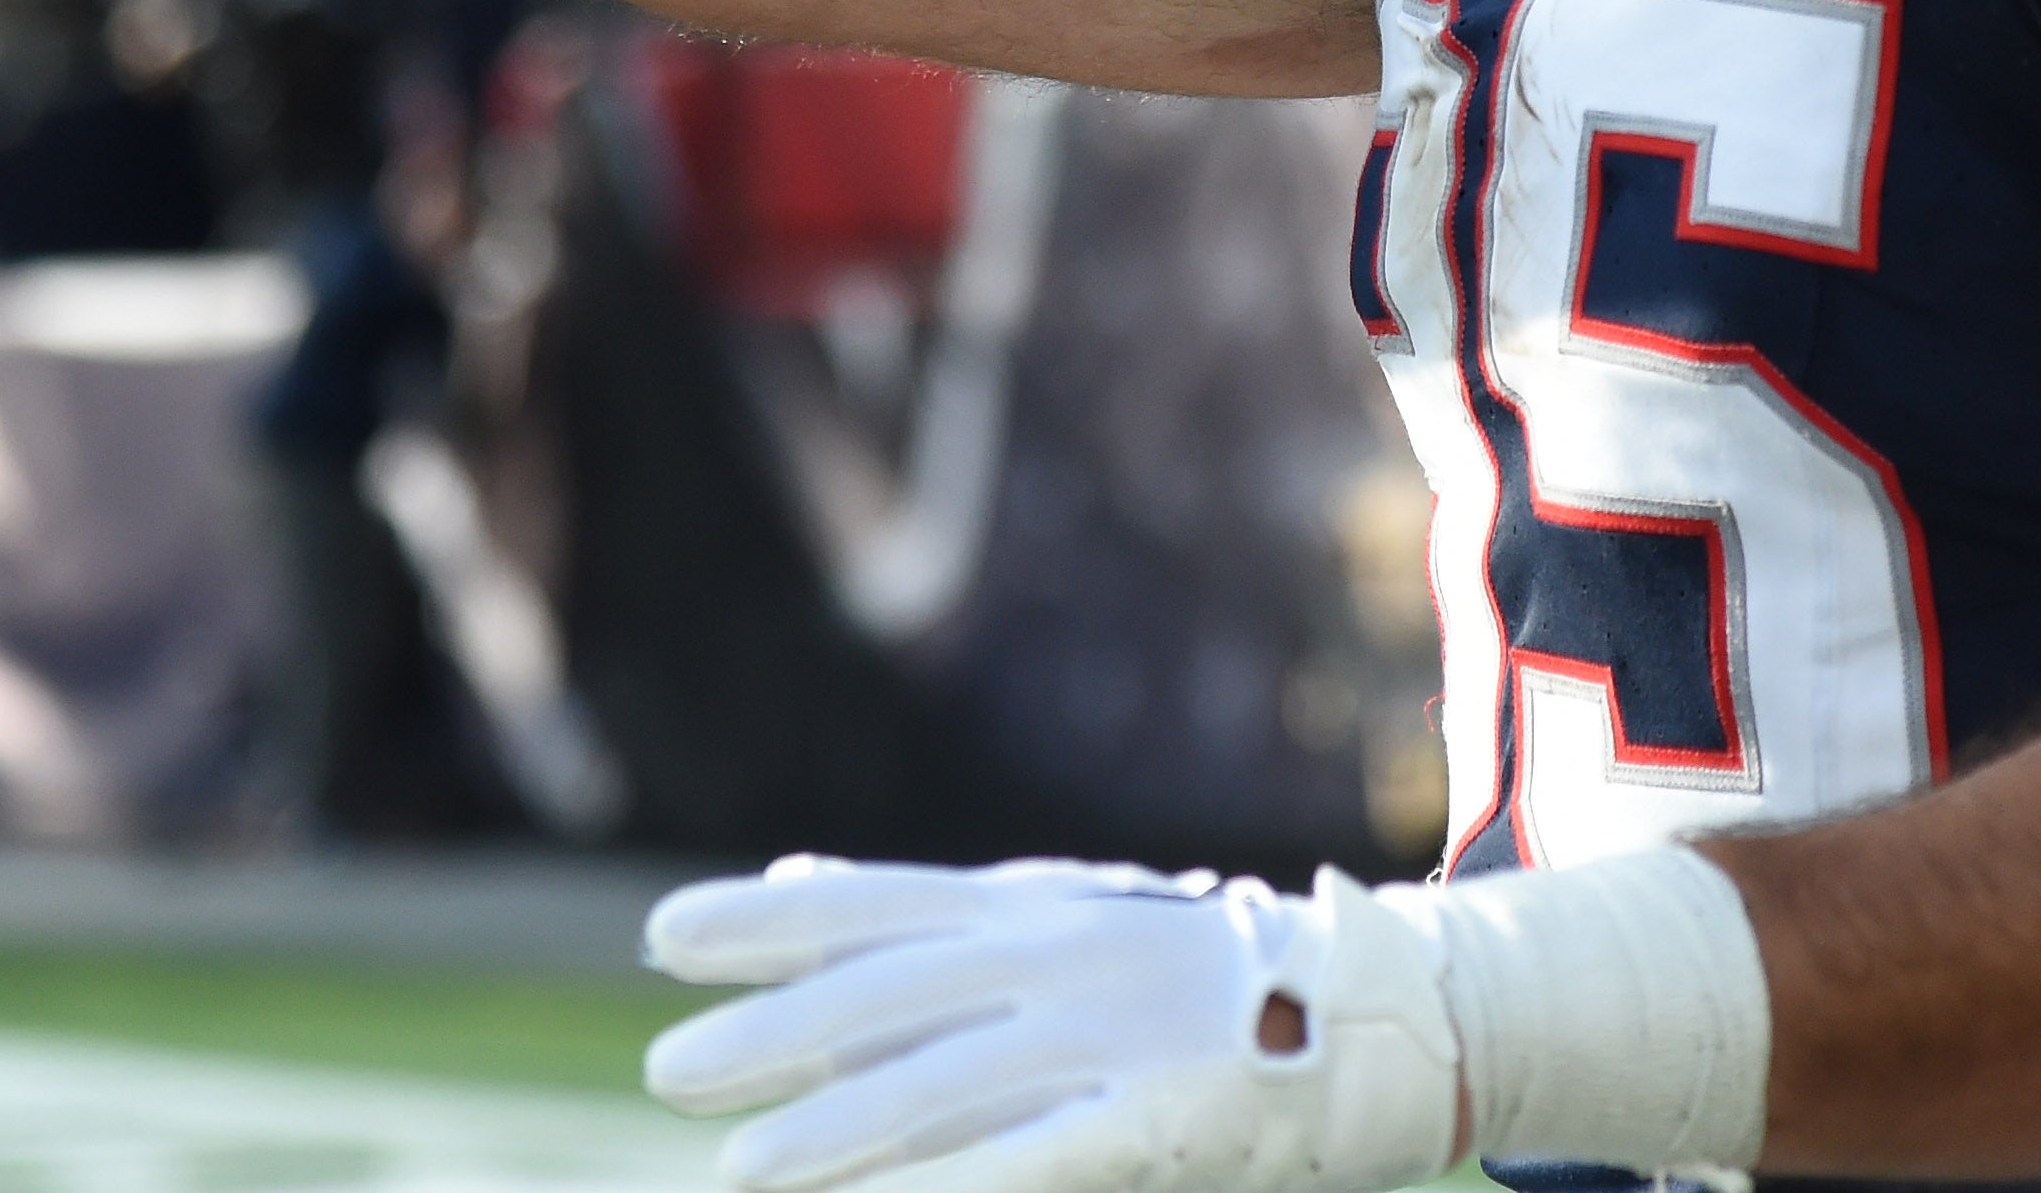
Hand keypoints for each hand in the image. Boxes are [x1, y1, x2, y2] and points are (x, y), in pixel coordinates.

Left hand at [642, 856, 1462, 1192]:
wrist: (1373, 1010)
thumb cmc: (1187, 970)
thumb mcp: (1052, 913)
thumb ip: (922, 912)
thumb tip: (789, 879)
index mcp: (1026, 908)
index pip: (872, 905)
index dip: (765, 921)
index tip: (667, 940)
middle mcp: (1057, 958)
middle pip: (889, 997)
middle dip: (772, 1035)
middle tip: (672, 1071)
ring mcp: (1109, 1036)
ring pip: (945, 1087)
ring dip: (835, 1133)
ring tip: (741, 1172)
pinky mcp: (1157, 1117)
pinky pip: (1036, 1160)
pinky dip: (952, 1187)